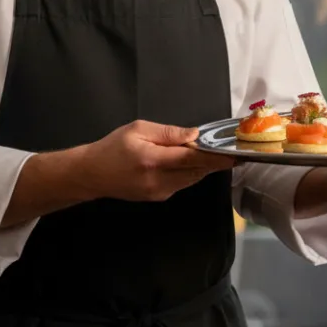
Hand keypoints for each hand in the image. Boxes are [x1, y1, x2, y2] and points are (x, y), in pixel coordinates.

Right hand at [83, 120, 234, 201]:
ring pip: (192, 179)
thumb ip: (168, 133)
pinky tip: (192, 162)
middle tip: (232, 152)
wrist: (91, 174)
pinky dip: (191, 173)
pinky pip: (182, 183)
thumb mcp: (138, 129)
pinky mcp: (158, 197)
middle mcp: (158, 180)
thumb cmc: (113, 147)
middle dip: (215, 162)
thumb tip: (193, 135)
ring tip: (216, 154)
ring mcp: (159, 192)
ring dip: (204, 167)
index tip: (234, 154)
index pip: (192, 159)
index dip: (216, 157)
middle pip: (196, 171)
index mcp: (153, 160)